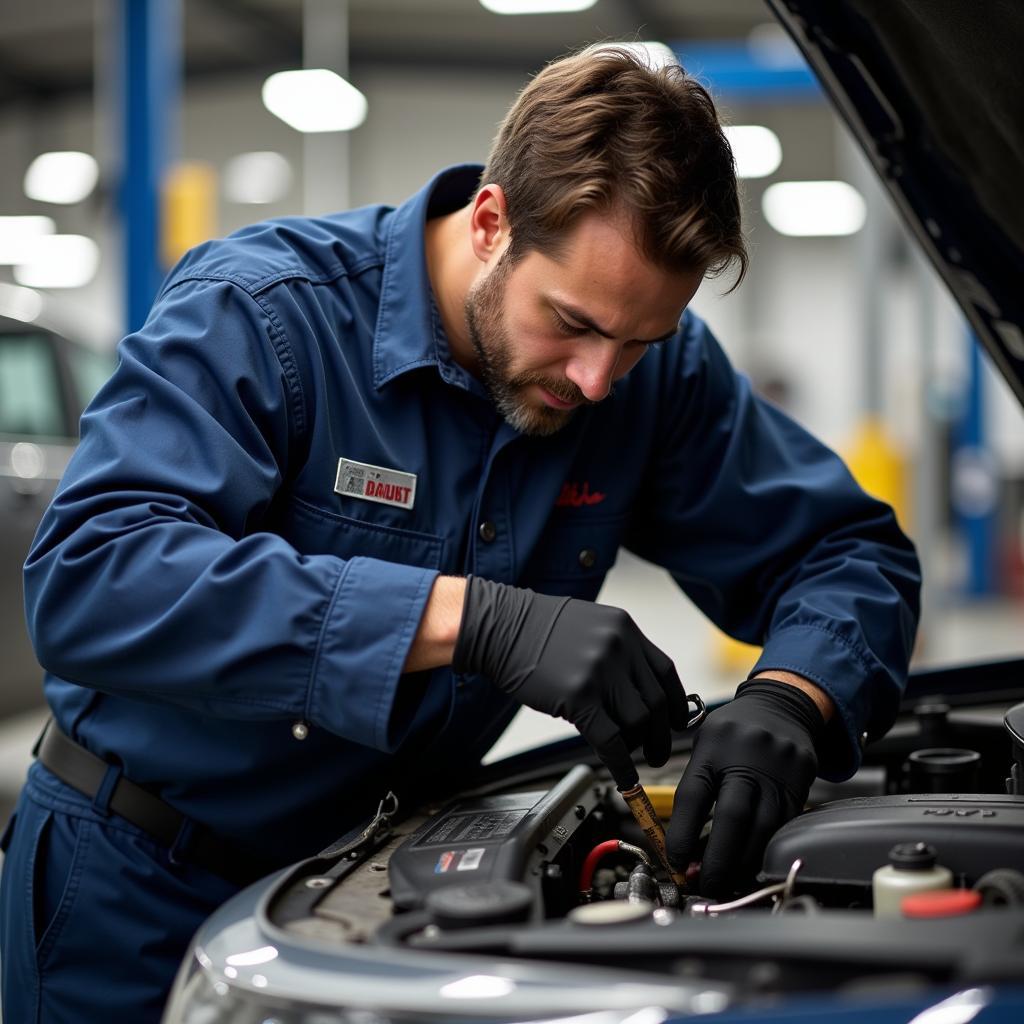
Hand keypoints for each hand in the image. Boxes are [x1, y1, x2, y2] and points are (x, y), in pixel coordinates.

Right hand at [453, 576, 688, 787]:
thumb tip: (635, 689)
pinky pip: (611, 740)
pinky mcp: (579, 697)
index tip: (676, 723)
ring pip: (638, 722)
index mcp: (624, 629)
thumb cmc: (536, 628)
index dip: (676, 704)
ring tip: (628, 755)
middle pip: (657, 702)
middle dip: (660, 735)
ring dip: (637, 746)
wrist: (499, 627)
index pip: (665, 673)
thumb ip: (616, 650)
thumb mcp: (589, 625)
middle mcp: (619, 647)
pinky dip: (622, 765)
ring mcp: (600, 672)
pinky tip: (624, 776)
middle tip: (656, 752)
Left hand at [666, 679, 824, 898]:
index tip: (675, 863)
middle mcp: (746, 758)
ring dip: (743, 864)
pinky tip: (752, 864)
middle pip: (732, 817)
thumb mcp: (705, 745)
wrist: (782, 704)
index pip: (693, 796)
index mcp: (713, 747)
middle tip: (705, 885)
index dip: (682, 835)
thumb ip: (696, 790)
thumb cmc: (734, 731)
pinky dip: (765, 850)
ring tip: (728, 882)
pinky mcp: (800, 784)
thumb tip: (684, 847)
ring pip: (763, 829)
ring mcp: (777, 771)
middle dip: (717, 860)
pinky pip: (783, 826)